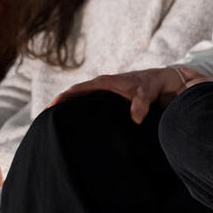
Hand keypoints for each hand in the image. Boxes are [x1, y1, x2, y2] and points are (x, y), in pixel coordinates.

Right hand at [51, 67, 201, 123]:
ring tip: (57, 130)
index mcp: (106, 82)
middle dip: (60, 108)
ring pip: (83, 104)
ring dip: (71, 113)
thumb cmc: (156, 83)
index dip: (62, 98)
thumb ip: (142, 102)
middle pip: (75, 98)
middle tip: (44, 124)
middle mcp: (103, 88)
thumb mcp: (149, 91)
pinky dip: (84, 116)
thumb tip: (136, 118)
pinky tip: (81, 130)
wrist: (167, 83)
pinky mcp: (112, 104)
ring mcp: (107, 96)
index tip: (48, 110)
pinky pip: (93, 109)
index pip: (77, 89)